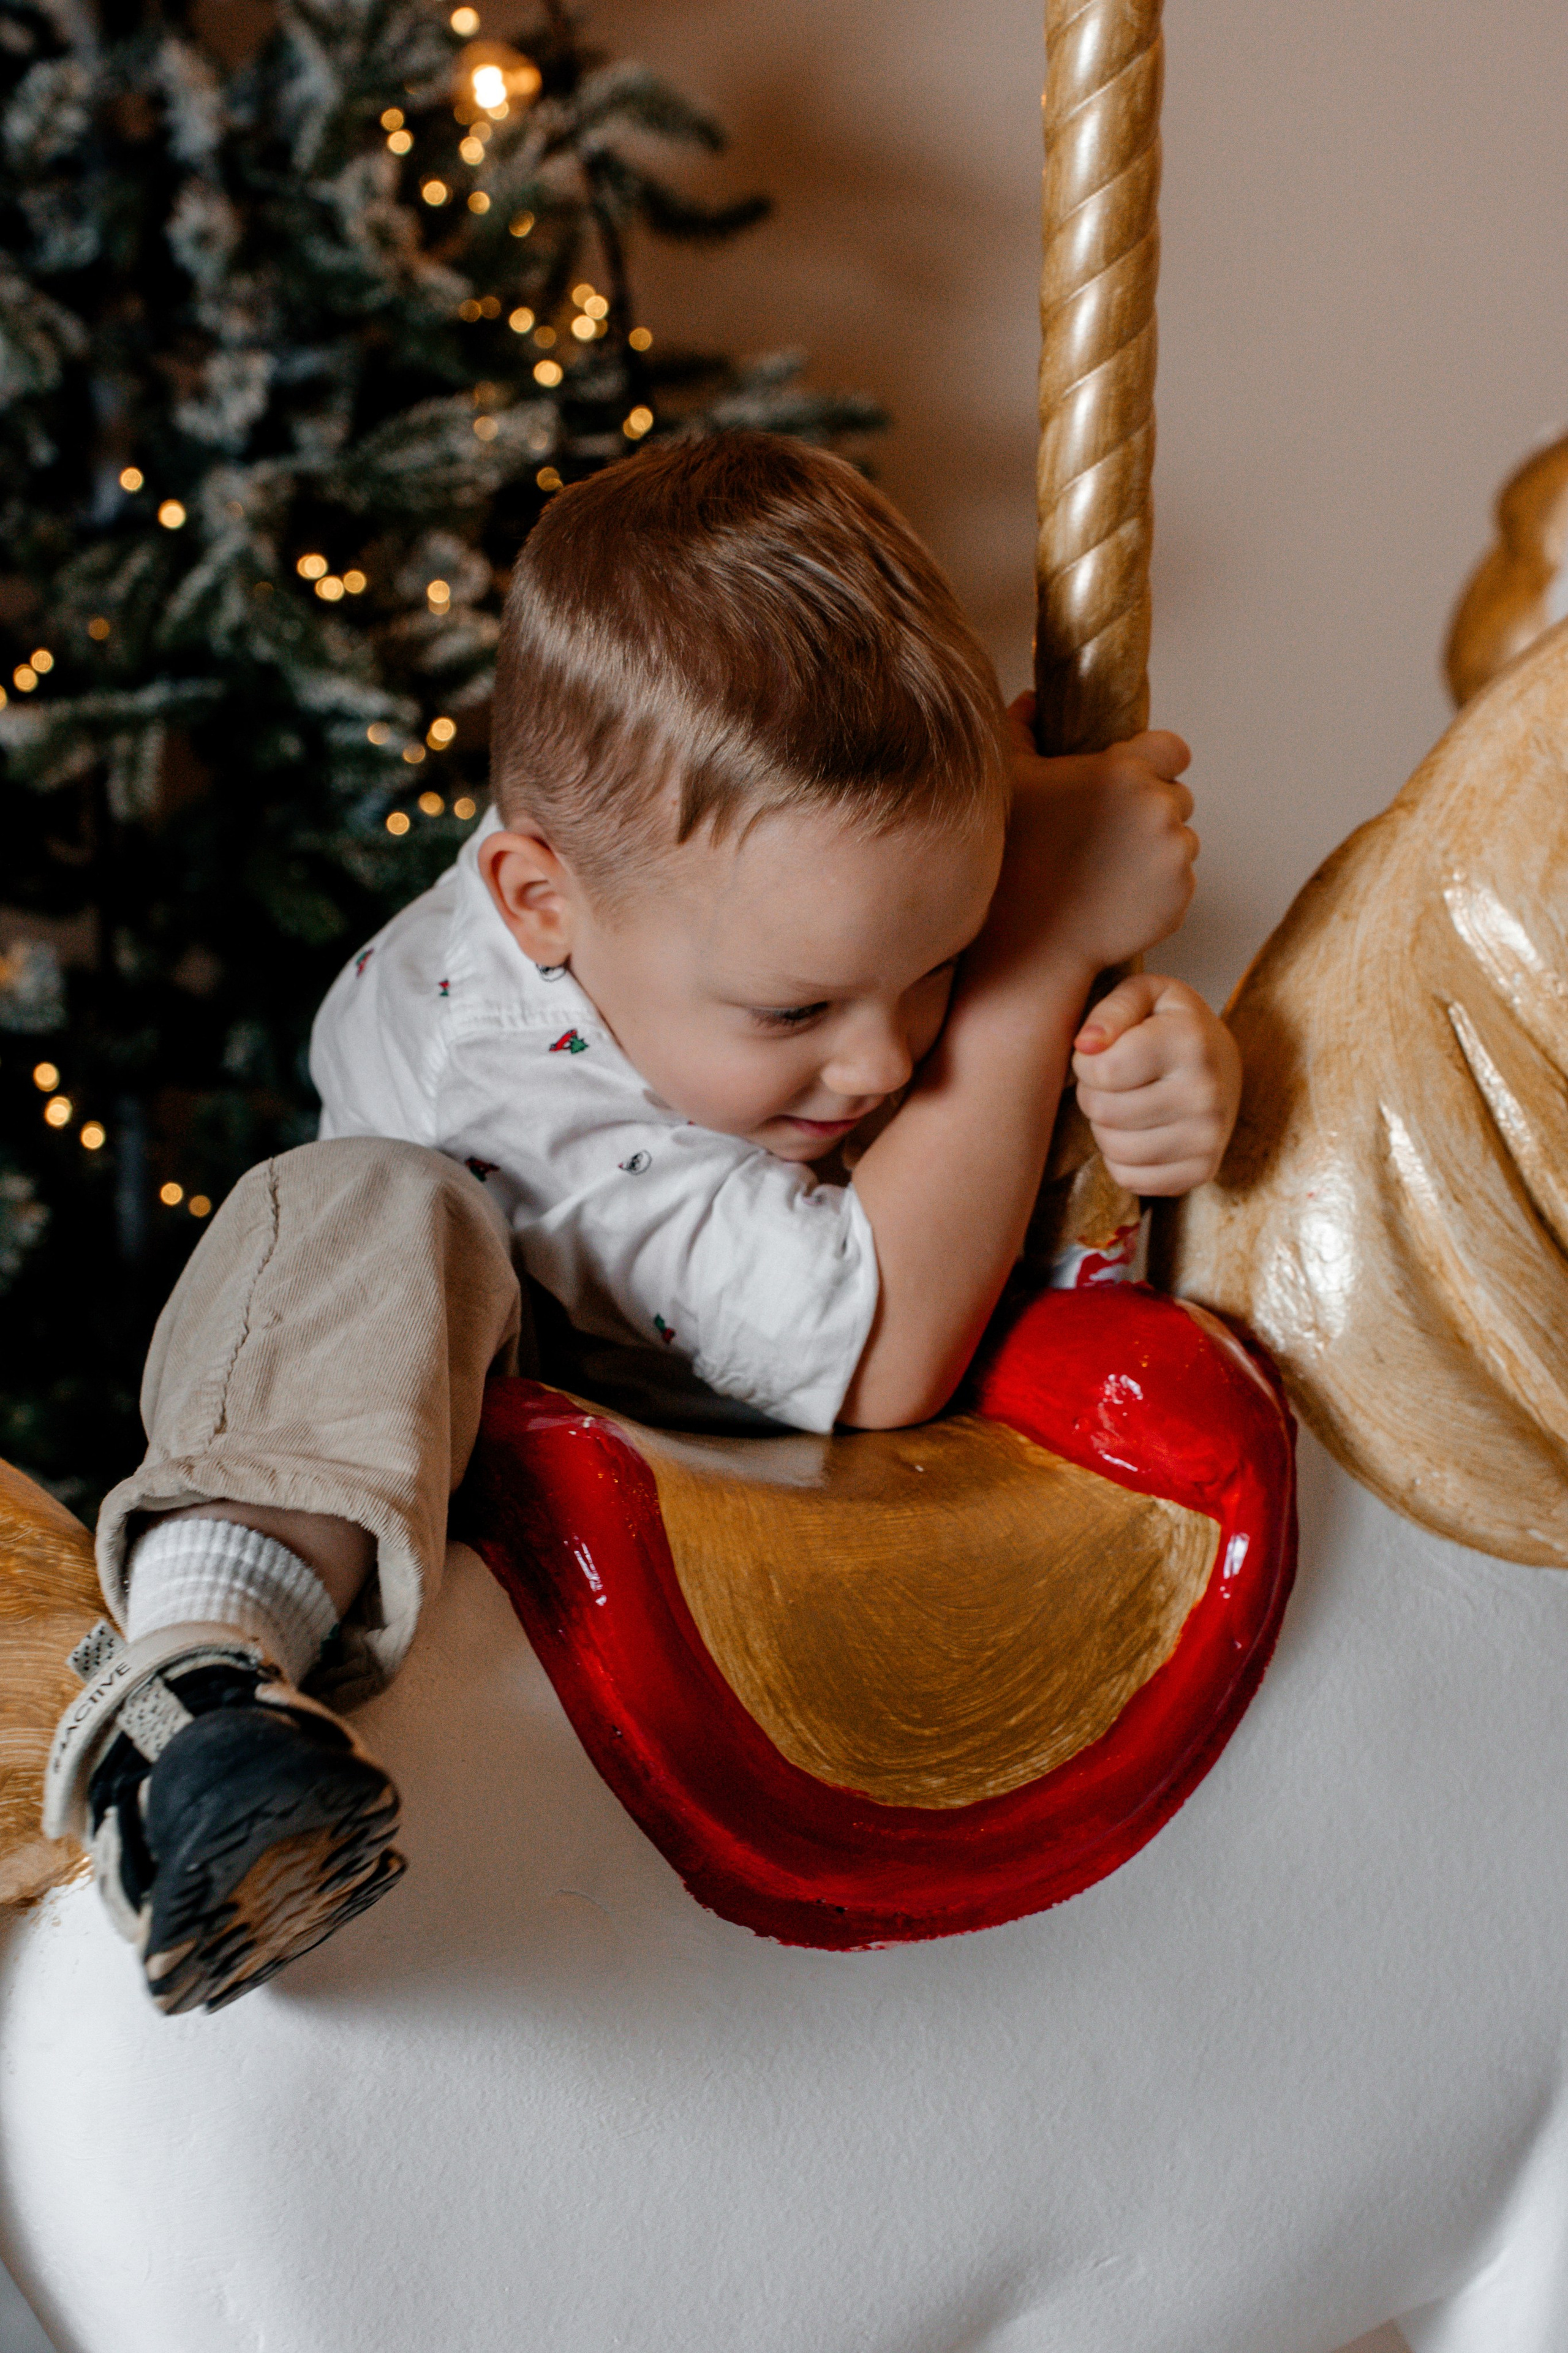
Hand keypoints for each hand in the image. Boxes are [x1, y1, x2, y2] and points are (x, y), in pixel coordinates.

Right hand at [969, 695, 1198, 989]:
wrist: (1030, 940)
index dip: (1156, 763)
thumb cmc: (1013, 854)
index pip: (1174, 749)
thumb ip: (1022, 730)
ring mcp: (1175, 855)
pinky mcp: (1182, 897)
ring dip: (1156, 850)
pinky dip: (1159, 887)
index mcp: (1126, 771)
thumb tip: (1031, 699)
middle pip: (1177, 797)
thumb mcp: (1010, 781)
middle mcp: (1160, 808)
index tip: (1135, 781)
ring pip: (1180, 841)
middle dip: (1151, 811)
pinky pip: (1181, 882)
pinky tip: (1118, 896)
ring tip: (1110, 870)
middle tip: (1109, 836)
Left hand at [1072, 974, 1240, 1195]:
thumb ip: (1111, 1010)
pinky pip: (1129, 1178)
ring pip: (1113, 1149)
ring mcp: (1208, 1137)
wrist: (1222, 1064)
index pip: (1102, 1070)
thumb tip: (1085, 1044)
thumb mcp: (1145, 995)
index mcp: (1188, 1041)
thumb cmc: (1169, 1025)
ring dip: (1104, 1128)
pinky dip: (1121, 1159)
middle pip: (1103, 1111)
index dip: (1086, 1062)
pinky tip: (1139, 1131)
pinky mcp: (1202, 1171)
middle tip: (1115, 1081)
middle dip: (1093, 1094)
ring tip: (1126, 1103)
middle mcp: (1205, 1092)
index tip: (1104, 1052)